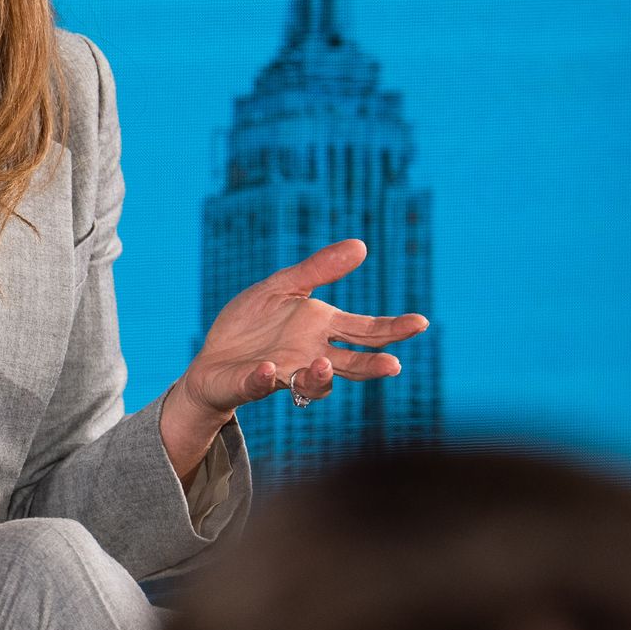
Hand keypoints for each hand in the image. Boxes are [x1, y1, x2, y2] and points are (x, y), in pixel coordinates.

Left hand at [173, 239, 428, 420]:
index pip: (364, 330)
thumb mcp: (283, 287)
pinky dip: (265, 378)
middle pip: (350, 364)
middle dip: (371, 365)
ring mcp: (283, 373)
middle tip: (393, 365)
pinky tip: (270, 368)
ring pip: (312, 383)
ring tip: (324, 363)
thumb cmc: (252, 324)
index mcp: (320, 329)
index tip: (419, 322)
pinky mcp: (251, 382)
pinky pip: (260, 384)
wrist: (211, 358)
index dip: (392, 328)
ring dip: (320, 375)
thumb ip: (318, 270)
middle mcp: (310, 355)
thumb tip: (361, 245)